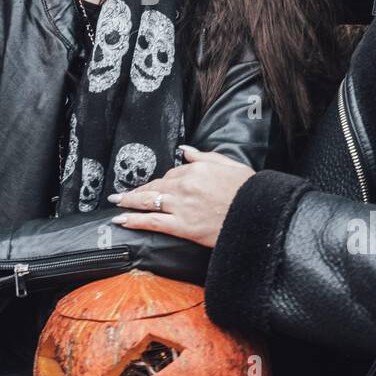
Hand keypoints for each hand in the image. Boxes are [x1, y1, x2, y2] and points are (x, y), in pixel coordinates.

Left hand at [107, 146, 254, 247]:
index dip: (165, 180)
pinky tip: (121, 219)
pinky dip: (133, 219)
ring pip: (148, 201)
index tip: (159, 185)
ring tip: (117, 201)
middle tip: (122, 192)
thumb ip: (204, 156)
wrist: (258, 215)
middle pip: (155, 185)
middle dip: (138, 189)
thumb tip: (185, 149)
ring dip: (128, 201)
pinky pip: (151, 221)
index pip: (172, 172)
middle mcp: (185, 185)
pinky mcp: (182, 226)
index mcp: (196, 169)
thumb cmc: (248, 190)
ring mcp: (181, 206)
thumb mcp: (229, 165)